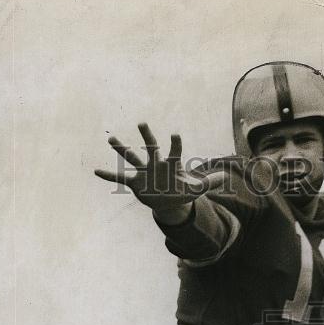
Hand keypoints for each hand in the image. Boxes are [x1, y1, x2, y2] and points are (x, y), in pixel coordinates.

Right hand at [94, 123, 211, 221]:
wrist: (167, 202)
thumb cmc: (182, 192)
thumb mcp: (197, 190)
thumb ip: (210, 182)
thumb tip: (227, 176)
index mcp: (171, 165)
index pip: (174, 152)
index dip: (176, 144)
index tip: (175, 134)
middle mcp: (156, 164)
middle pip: (151, 148)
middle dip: (147, 136)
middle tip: (142, 122)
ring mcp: (144, 172)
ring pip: (132, 157)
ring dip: (121, 149)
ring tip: (110, 138)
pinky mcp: (136, 182)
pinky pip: (120, 177)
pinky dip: (108, 175)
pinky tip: (95, 171)